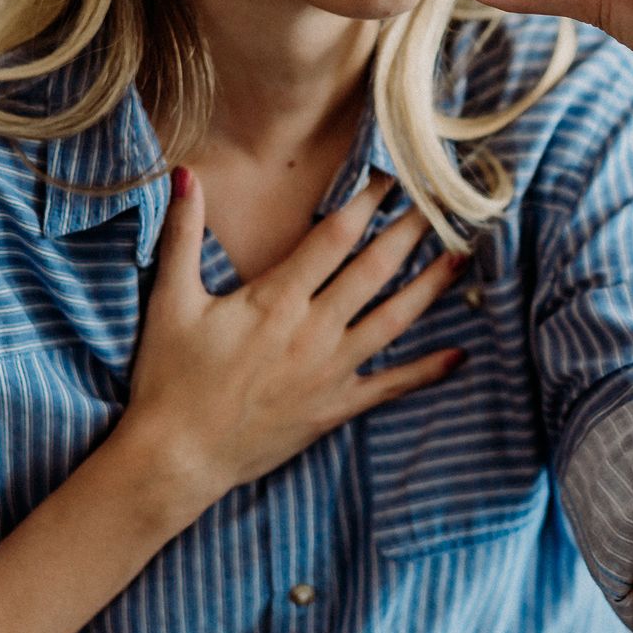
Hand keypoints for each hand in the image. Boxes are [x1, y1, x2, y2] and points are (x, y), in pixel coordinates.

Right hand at [121, 168, 467, 506]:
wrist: (178, 458)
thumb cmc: (169, 379)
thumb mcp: (170, 300)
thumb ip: (182, 235)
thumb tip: (185, 174)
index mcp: (275, 299)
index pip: (334, 237)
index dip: (366, 201)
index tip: (391, 175)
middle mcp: (312, 330)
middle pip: (374, 269)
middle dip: (410, 230)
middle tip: (442, 200)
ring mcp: (329, 371)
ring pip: (394, 320)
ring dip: (431, 287)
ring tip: (463, 257)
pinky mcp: (334, 408)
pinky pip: (390, 387)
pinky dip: (426, 371)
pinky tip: (459, 355)